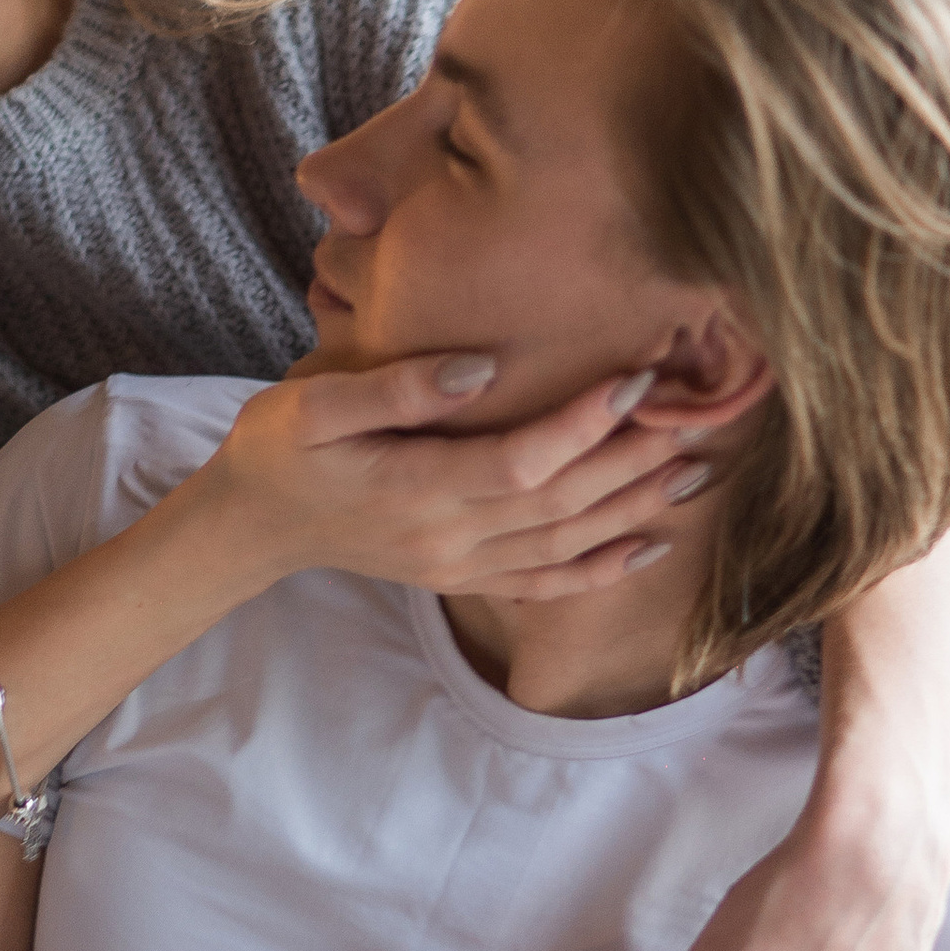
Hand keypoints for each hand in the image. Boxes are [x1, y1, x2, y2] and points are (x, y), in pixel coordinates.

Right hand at [197, 357, 696, 602]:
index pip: (521, 460)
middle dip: (633, 459)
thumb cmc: (282, 445)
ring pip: (564, 542)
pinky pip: (544, 583)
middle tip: (695, 415)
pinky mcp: (462, 577)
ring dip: (634, 507)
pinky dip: (600, 568)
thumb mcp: (316, 402)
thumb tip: (482, 367)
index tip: (638, 379)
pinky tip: (649, 545)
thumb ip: (400, 388)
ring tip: (694, 467)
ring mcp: (458, 566)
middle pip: (561, 503)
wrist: (254, 523)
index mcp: (414, 489)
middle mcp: (447, 538)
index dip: (586, 424)